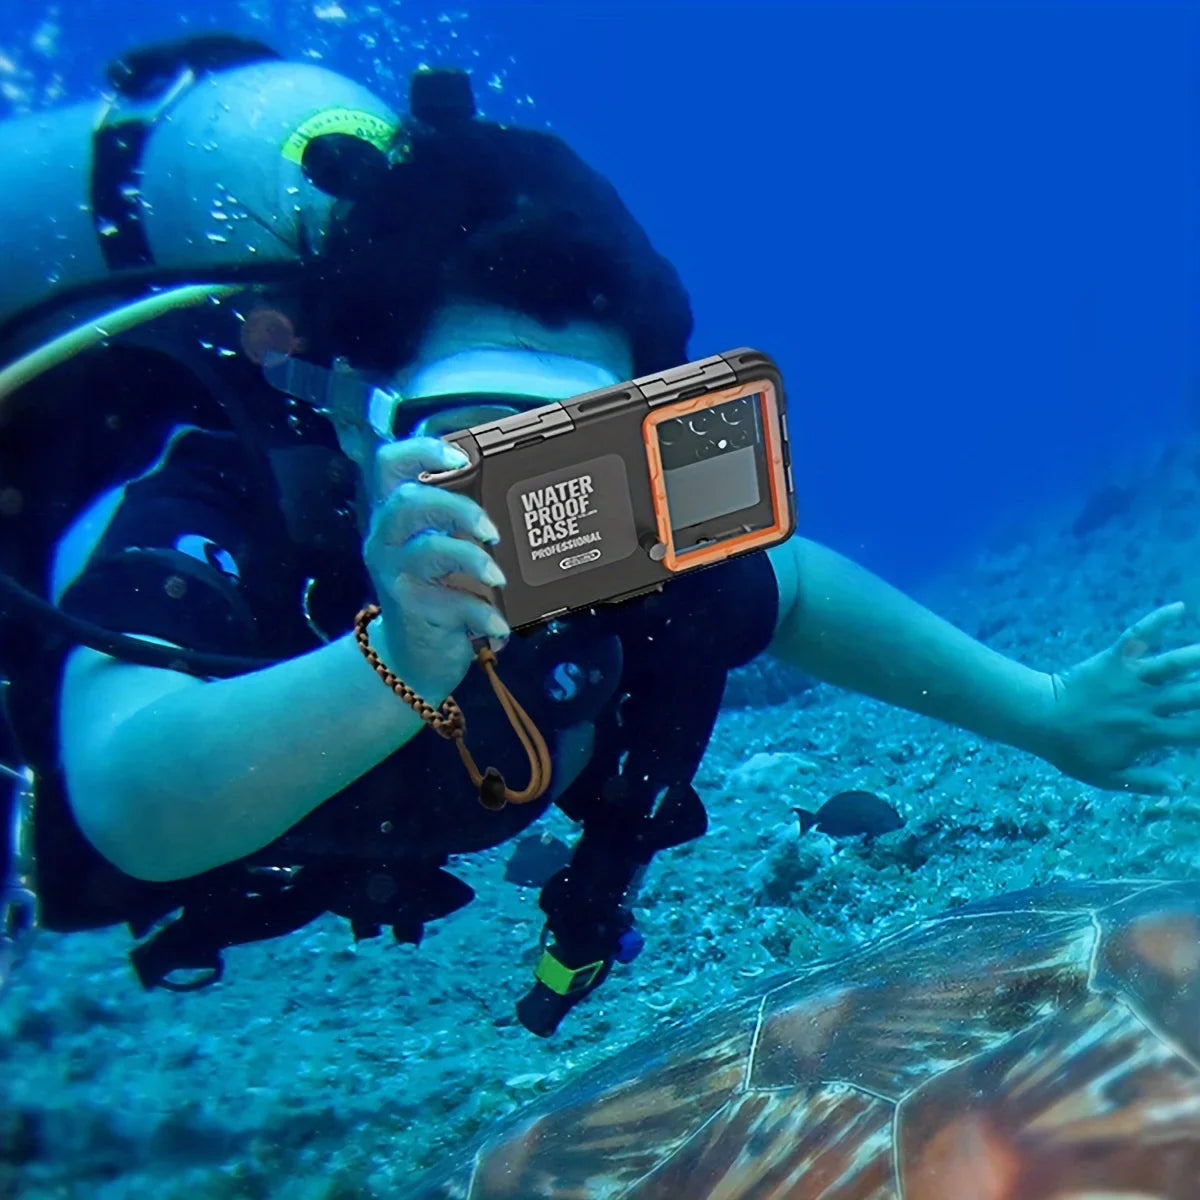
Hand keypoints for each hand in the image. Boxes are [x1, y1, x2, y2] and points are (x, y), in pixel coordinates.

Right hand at [362, 436, 509, 698]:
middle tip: (493, 531)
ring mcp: (394, 574)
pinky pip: (448, 603)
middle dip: (457, 508)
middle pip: (408, 502)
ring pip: (427, 549)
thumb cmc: (441, 589)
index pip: (390, 464)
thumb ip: (464, 522)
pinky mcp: (410, 609)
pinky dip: (480, 613)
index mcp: (396, 513)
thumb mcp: (447, 549)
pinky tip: (499, 624)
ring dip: (472, 558)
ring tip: (499, 577)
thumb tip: (523, 497)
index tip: (461, 458)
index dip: (422, 451)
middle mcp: (386, 538)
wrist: (413, 656)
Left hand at [1041, 602, 1199, 793]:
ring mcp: (1131, 679)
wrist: (1038, 719)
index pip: (1197, 732)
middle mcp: (1146, 704)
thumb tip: (1178, 787)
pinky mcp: (1114, 659)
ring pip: (1176, 664)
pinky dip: (1157, 620)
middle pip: (1196, 694)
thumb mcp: (1105, 777)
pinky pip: (1138, 636)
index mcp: (1149, 734)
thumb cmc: (1071, 750)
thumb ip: (1142, 781)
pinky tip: (1177, 606)